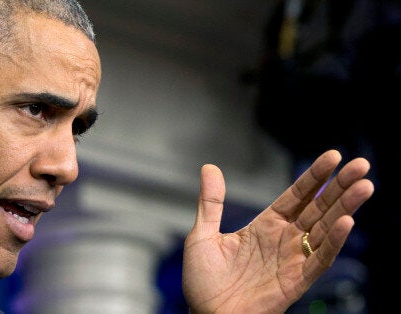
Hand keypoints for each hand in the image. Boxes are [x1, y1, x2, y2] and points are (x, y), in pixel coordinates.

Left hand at [182, 150, 373, 312]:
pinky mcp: (296, 281)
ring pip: (326, 229)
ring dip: (345, 207)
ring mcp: (292, 259)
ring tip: (364, 186)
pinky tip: (346, 221)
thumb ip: (210, 203)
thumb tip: (210, 168)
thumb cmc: (204, 282)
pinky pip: (320, 259)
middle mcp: (284, 239)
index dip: (315, 176)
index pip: (297, 195)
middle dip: (340, 186)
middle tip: (362, 165)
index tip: (334, 156)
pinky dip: (334, 241)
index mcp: (265, 226)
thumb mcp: (203, 235)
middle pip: (318, 208)